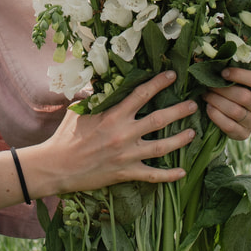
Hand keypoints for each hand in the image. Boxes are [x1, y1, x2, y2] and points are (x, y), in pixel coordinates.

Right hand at [0, 70, 197, 207]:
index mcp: (113, 115)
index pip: (141, 95)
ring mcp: (127, 155)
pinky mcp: (125, 173)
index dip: (158, 83)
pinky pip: (152, 175)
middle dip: (179, 111)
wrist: (57, 166)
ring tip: (193, 133)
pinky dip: (168, 175)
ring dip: (179, 139)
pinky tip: (182, 172)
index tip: (172, 76)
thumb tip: (103, 80)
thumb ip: (94, 95)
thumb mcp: (78, 110)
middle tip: (194, 104)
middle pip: (159, 119)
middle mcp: (124, 134)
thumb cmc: (66, 136)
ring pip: (161, 146)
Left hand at [202, 68, 250, 139]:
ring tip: (206, 94)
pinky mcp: (244, 134)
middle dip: (222, 89)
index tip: (223, 72)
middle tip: (208, 83)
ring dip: (216, 101)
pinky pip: (229, 126)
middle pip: (244, 97)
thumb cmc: (240, 86)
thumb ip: (237, 68)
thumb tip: (218, 58)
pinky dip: (216, 116)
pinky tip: (208, 107)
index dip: (240, 75)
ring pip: (235, 111)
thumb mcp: (244, 77)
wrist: (239, 110)